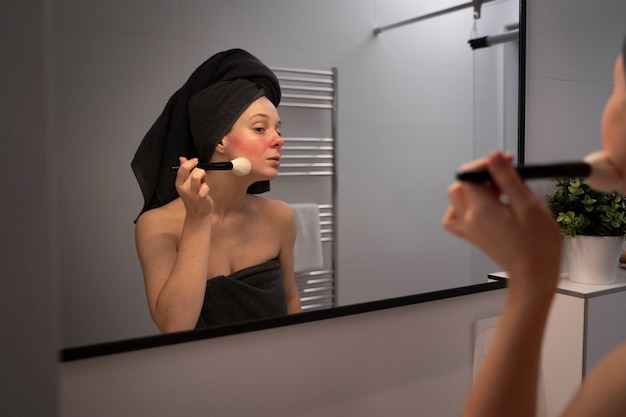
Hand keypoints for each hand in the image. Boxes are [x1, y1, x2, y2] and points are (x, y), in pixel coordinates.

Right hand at [174, 156, 213, 217]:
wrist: (198, 214)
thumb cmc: (194, 197)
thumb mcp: (187, 183)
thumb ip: (185, 171)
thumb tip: (182, 158)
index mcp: (179, 183)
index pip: (182, 168)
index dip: (190, 162)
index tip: (196, 161)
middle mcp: (184, 188)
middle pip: (193, 171)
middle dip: (200, 171)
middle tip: (202, 177)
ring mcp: (192, 194)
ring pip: (197, 176)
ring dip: (203, 176)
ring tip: (203, 182)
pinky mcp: (201, 198)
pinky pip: (205, 187)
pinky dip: (207, 186)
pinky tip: (205, 190)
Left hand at [442, 151, 561, 293]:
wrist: (534, 275)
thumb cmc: (538, 243)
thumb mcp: (528, 205)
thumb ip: (508, 179)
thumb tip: (493, 156)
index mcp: (482, 210)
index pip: (469, 175)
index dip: (486, 165)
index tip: (506, 163)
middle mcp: (469, 219)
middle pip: (460, 185)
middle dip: (480, 176)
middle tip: (505, 179)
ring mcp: (469, 229)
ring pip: (455, 200)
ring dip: (472, 191)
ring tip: (496, 194)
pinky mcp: (473, 236)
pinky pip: (455, 218)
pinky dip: (463, 208)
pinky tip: (483, 208)